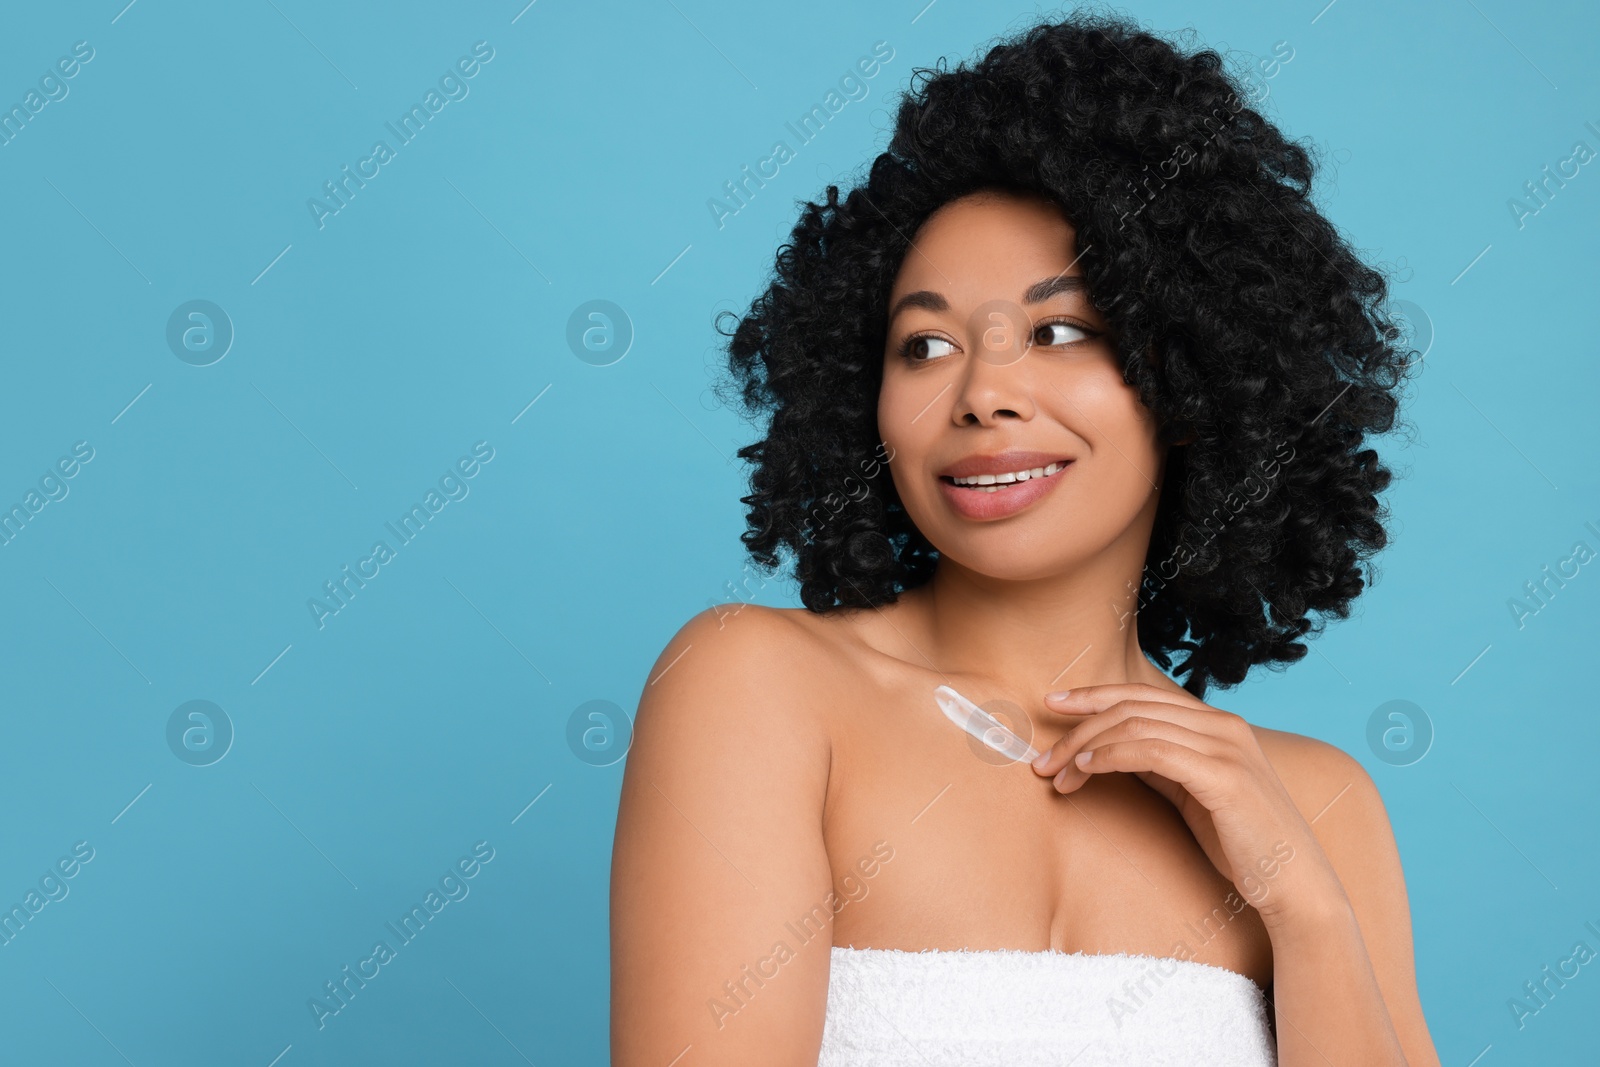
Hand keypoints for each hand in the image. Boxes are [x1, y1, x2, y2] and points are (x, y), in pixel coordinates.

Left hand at [1027, 682, 1346, 929]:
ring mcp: (1227, 746)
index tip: (1052, 705)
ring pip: (1135, 724)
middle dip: (1078, 725)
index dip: (1093, 695)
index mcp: (1217, 723)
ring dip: (1084, 747)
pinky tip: (1086, 771)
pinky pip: (1151, 750)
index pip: (1142, 694)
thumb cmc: (1240, 843)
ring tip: (1055, 775)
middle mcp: (1224, 725)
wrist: (1293, 885)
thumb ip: (1159, 764)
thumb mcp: (1191, 792)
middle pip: (1132, 705)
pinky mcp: (1223, 775)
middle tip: (1041, 757)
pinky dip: (1111, 755)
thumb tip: (1107, 749)